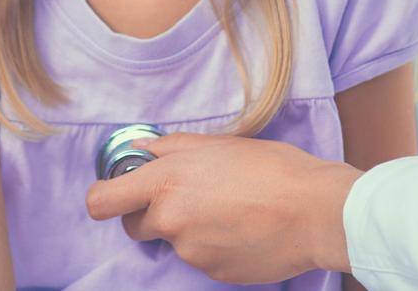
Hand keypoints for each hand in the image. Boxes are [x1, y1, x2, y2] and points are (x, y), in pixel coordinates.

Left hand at [85, 133, 361, 283]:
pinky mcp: (212, 273)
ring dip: (190, 228)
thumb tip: (141, 150)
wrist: (315, 211)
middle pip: (135, 226)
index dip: (104, 198)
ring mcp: (190, 252)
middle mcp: (171, 221)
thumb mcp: (216, 144)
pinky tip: (240, 229)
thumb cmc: (271, 169)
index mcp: (166, 183)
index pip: (102, 202)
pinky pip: (201, 258)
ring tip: (229, 209)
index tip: (116, 194)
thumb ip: (170, 148)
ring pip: (174, 241)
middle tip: (187, 197)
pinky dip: (213, 245)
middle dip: (152, 213)